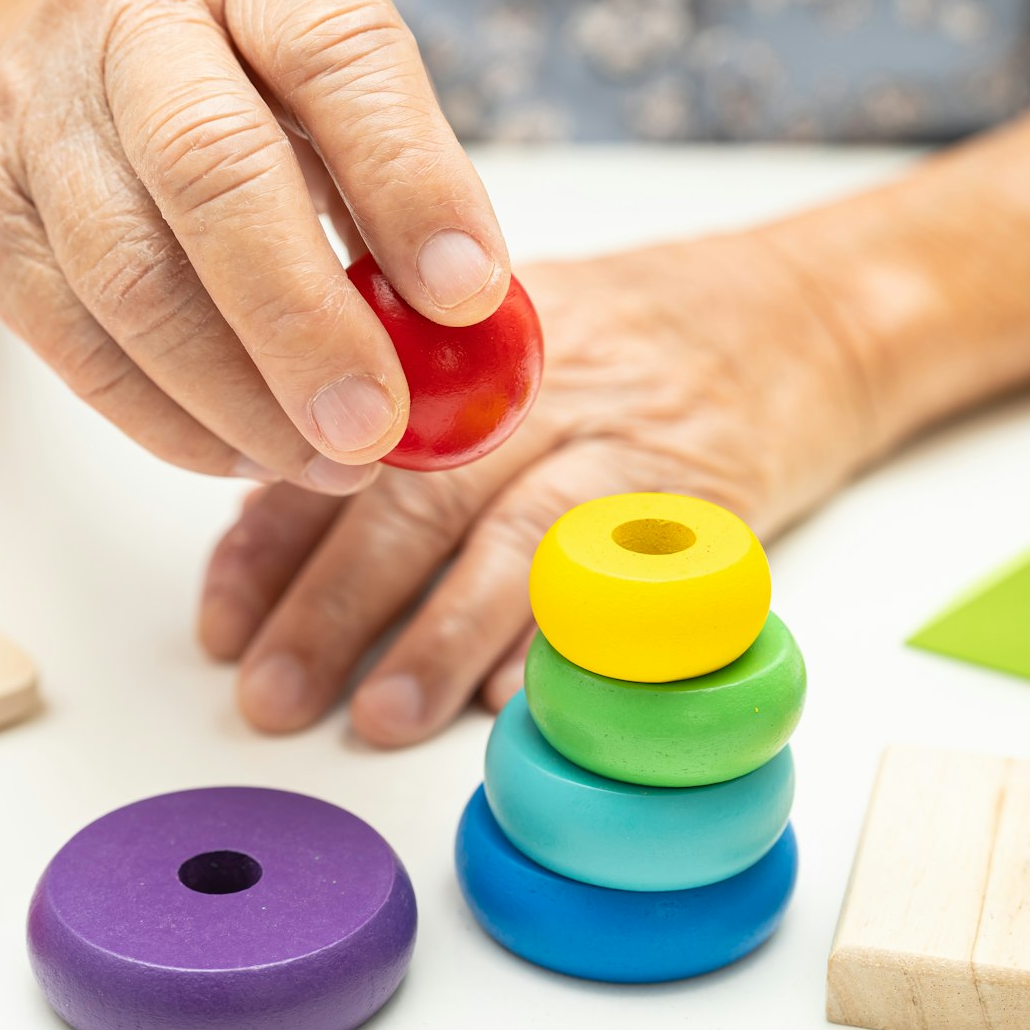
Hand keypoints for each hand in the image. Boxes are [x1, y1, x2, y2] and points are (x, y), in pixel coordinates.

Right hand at [0, 0, 510, 493]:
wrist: (53, 66)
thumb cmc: (243, 82)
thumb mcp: (335, 87)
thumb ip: (401, 189)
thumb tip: (475, 338)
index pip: (337, 52)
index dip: (409, 179)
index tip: (471, 295)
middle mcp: (126, 6)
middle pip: (209, 167)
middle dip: (304, 318)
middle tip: (377, 426)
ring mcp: (33, 108)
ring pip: (130, 275)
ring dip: (239, 398)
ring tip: (329, 461)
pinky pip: (74, 343)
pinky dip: (170, 422)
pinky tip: (247, 453)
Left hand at [197, 230, 882, 744]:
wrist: (808, 312)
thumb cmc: (635, 338)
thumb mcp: (509, 333)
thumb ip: (403, 412)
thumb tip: (276, 519)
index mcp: (464, 343)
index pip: (342, 444)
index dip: (270, 536)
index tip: (221, 622)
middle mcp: (532, 386)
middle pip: (412, 495)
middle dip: (330, 603)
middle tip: (270, 692)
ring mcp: (619, 440)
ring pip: (510, 539)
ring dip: (438, 636)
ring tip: (378, 717)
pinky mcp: (702, 496)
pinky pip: (624, 575)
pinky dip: (565, 639)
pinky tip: (512, 699)